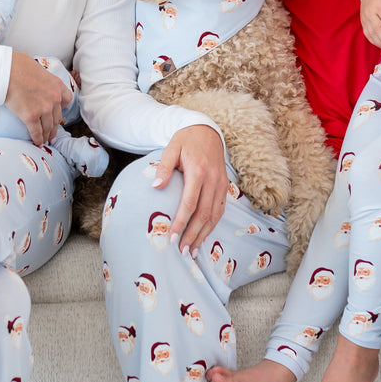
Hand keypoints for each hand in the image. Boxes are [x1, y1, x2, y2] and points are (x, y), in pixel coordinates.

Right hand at [4, 50, 71, 144]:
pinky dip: (37, 139)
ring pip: (48, 127)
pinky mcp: (31, 117)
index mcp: (57, 85)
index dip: (61, 109)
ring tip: (44, 140)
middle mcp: (54, 98)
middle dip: (54, 127)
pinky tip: (36, 142)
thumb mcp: (37, 68)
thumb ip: (42, 78)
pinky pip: (36, 132)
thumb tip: (36, 77)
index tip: (56, 114)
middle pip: (57, 117)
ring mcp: (44, 108)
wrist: (5, 70)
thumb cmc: (17, 65)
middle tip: (51, 133)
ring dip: (47, 135)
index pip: (67, 100)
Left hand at [152, 125, 228, 255]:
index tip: (171, 237)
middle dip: (192, 235)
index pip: (190, 203)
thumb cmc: (185, 140)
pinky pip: (220, 210)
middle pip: (204, 214)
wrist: (207, 130)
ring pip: (214, 215)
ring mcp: (221, 184)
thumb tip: (155, 187)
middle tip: (181, 251)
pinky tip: (203, 237)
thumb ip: (164, 168)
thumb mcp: (171, 148)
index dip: (181, 222)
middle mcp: (213, 180)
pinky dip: (212, 226)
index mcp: (198, 171)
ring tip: (191, 250)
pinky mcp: (225, 186)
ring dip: (203, 235)